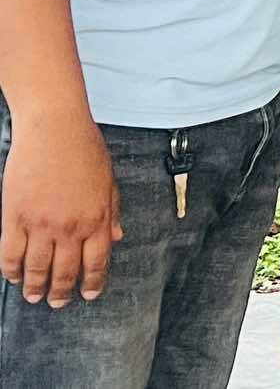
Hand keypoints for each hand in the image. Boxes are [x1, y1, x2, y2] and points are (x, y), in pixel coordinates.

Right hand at [0, 109, 121, 306]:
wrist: (55, 129)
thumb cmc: (85, 149)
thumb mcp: (109, 181)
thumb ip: (112, 212)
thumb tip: (117, 238)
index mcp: (98, 218)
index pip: (97, 262)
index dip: (92, 282)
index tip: (88, 295)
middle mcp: (71, 226)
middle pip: (66, 271)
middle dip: (62, 292)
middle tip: (57, 303)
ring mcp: (41, 224)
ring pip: (37, 268)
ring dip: (35, 287)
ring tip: (33, 297)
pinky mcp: (15, 217)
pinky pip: (10, 254)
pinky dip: (11, 270)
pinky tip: (13, 276)